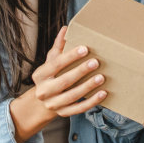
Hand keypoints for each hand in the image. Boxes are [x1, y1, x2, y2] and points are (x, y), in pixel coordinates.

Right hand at [9, 27, 106, 141]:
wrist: (43, 102)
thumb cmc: (51, 76)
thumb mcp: (51, 61)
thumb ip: (59, 46)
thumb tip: (66, 29)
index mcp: (40, 75)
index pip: (55, 64)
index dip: (70, 56)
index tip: (85, 48)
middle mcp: (44, 91)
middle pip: (64, 81)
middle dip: (81, 71)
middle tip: (96, 62)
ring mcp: (52, 104)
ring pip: (72, 96)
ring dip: (88, 87)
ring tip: (101, 77)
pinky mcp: (63, 113)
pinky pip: (78, 108)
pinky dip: (91, 102)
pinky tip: (103, 93)